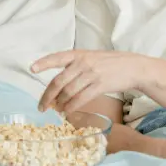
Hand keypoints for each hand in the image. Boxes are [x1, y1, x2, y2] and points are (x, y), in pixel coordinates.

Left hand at [31, 50, 146, 112]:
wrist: (133, 67)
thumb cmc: (110, 63)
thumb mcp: (91, 57)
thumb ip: (75, 66)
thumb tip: (58, 85)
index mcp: (79, 54)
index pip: (57, 57)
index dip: (44, 63)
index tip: (32, 68)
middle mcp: (83, 62)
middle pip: (59, 81)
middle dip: (48, 96)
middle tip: (42, 106)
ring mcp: (92, 74)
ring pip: (69, 92)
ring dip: (60, 104)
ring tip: (56, 110)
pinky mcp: (100, 85)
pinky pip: (81, 98)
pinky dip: (72, 107)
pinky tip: (67, 111)